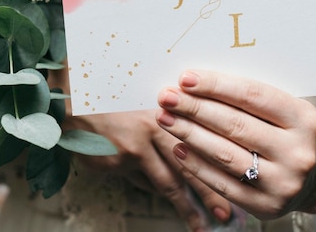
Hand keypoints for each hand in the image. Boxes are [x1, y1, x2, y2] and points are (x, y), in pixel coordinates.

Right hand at [64, 109, 234, 230]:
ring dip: (190, 206)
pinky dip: (157, 192)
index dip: (224, 160)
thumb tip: (188, 152)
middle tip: (229, 215)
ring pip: (171, 180)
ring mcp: (142, 141)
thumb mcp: (143, 104)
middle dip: (213, 191)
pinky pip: (144, 180)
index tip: (241, 179)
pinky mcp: (124, 157)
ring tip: (204, 225)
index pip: (204, 136)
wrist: (74, 96)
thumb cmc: (112, 98)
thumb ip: (167, 123)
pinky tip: (173, 206)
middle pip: (194, 162)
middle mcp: (160, 122)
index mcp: (171, 106)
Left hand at [156, 70, 315, 219]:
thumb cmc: (285, 132)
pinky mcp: (267, 207)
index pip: (252, 96)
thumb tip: (193, 84)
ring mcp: (284, 183)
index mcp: (304, 118)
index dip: (215, 85)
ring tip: (164, 118)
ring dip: (189, 134)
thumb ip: (246, 98)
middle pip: (235, 125)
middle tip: (166, 97)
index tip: (184, 78)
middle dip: (194, 108)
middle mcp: (298, 152)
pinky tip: (178, 148)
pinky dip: (196, 164)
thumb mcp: (281, 110)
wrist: (314, 178)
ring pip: (225, 154)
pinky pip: (222, 183)